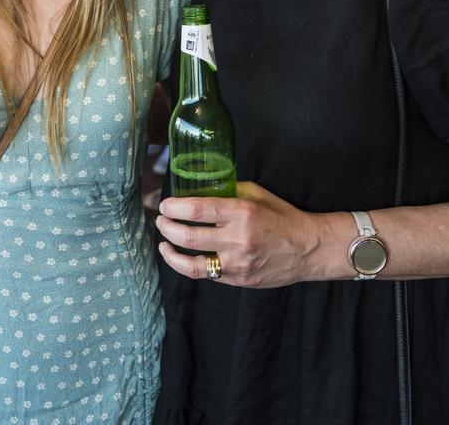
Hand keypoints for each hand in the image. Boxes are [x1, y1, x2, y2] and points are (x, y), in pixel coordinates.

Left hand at [156, 181, 328, 287]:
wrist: (307, 249)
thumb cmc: (281, 217)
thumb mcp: (256, 194)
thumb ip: (228, 190)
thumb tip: (200, 188)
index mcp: (241, 212)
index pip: (197, 209)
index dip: (174, 207)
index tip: (165, 205)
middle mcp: (237, 239)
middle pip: (188, 236)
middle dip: (167, 227)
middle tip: (161, 220)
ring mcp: (238, 263)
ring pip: (192, 263)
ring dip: (171, 252)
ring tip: (163, 242)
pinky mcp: (239, 280)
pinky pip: (206, 274)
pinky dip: (188, 265)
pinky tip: (180, 257)